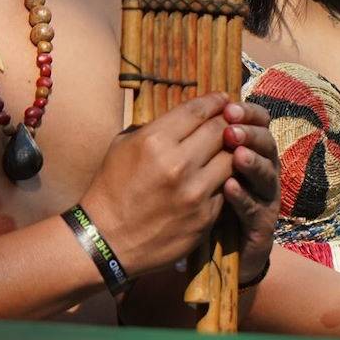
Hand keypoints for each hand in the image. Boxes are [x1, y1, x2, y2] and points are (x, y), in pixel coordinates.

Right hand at [80, 93, 235, 276]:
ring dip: (233, 151)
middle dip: (229, 121)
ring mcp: (195, 192)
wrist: (106, 241)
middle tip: (233, 119)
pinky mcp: (205, 217)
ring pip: (232, 159)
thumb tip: (186, 115)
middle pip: (221, 130)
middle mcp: (178, 164)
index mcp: (155, 141)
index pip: (198, 110)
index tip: (222, 98)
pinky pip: (227, 189)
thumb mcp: (123, 146)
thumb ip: (155, 127)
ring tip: (231, 147)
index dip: (215, 100)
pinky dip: (226, 180)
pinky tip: (221, 176)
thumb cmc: (111, 189)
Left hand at [217, 100, 279, 285]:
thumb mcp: (202, 167)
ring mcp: (266, 198)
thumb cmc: (208, 202)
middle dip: (250, 133)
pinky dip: (244, 197)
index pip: (258, 123)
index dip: (247, 113)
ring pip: (267, 174)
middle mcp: (263, 171)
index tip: (227, 106)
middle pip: (267, 144)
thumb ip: (202, 142)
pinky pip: (255, 208)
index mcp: (251, 151)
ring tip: (238, 154)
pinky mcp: (262, 225)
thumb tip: (191, 110)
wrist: (222, 251)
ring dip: (253, 162)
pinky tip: (230, 188)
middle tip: (232, 129)